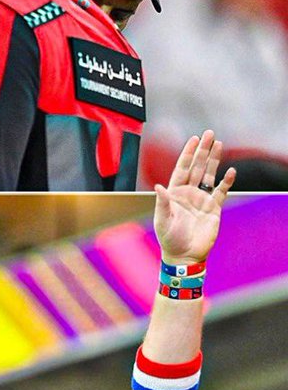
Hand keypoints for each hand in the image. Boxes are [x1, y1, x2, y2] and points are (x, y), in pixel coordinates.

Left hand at [154, 131, 235, 265]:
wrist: (184, 256)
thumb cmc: (169, 238)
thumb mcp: (162, 219)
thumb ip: (162, 202)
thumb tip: (158, 186)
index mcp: (174, 192)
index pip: (182, 168)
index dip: (188, 154)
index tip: (194, 139)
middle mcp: (189, 192)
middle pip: (197, 167)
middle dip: (203, 150)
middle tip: (209, 133)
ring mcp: (202, 199)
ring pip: (209, 175)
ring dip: (214, 160)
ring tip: (219, 144)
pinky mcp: (214, 209)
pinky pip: (221, 192)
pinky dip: (226, 182)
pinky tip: (231, 171)